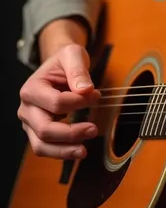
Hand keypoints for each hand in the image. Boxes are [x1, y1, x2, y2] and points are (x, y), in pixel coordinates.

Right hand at [17, 43, 99, 160]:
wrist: (58, 66)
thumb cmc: (64, 61)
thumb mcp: (72, 55)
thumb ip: (78, 70)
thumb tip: (85, 90)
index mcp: (32, 88)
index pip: (56, 103)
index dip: (78, 103)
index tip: (96, 96)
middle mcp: (27, 108)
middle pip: (45, 129)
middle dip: (71, 133)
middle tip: (93, 129)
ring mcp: (30, 123)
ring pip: (41, 146)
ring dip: (64, 150)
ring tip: (84, 150)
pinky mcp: (37, 132)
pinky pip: (46, 149)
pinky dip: (61, 153)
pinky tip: (77, 150)